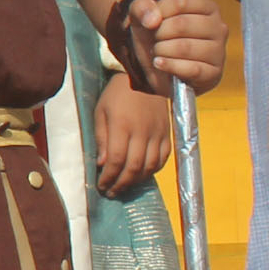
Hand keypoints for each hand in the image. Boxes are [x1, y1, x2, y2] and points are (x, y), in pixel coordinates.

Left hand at [93, 72, 173, 192]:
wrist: (144, 77)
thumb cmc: (117, 94)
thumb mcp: (101, 111)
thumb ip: (102, 138)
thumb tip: (102, 164)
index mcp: (122, 125)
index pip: (116, 159)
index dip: (109, 177)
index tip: (101, 186)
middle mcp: (143, 131)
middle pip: (134, 166)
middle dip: (121, 184)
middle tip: (111, 192)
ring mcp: (158, 133)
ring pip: (150, 166)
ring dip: (136, 180)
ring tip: (124, 186)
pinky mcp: (167, 133)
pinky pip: (163, 158)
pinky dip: (153, 170)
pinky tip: (142, 174)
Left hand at [133, 0, 227, 93]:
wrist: (159, 68)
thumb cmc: (156, 36)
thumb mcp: (142, 17)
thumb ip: (141, 7)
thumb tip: (152, 20)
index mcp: (206, 7)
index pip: (182, 1)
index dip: (161, 11)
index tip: (152, 20)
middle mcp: (218, 27)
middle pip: (182, 24)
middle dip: (159, 33)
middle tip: (155, 39)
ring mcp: (219, 51)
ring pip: (185, 47)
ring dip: (162, 50)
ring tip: (158, 51)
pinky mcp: (213, 73)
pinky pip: (191, 69)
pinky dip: (169, 66)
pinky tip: (159, 63)